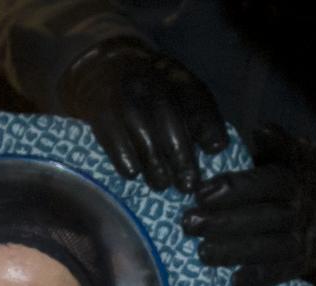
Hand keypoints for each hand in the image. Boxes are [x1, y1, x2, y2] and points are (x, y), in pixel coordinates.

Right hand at [59, 39, 227, 192]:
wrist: (99, 71)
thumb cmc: (146, 94)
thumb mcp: (173, 92)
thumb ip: (193, 116)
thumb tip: (215, 149)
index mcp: (174, 75)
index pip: (195, 97)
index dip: (207, 124)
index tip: (216, 149)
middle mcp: (149, 79)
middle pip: (168, 117)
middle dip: (180, 154)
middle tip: (187, 184)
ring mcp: (123, 94)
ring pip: (141, 130)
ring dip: (154, 163)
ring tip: (162, 184)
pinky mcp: (100, 110)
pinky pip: (112, 137)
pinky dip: (124, 157)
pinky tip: (132, 174)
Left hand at [182, 125, 315, 285]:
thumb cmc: (303, 177)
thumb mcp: (295, 154)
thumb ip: (275, 145)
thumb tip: (259, 130)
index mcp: (295, 178)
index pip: (264, 183)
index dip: (233, 189)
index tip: (199, 193)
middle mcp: (301, 209)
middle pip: (263, 216)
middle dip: (224, 221)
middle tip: (188, 223)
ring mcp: (304, 239)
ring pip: (270, 246)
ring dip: (235, 251)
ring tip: (202, 253)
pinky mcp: (303, 263)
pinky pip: (283, 273)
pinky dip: (260, 278)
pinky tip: (235, 281)